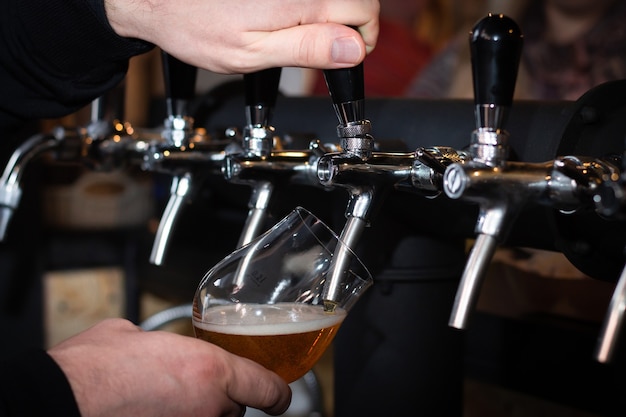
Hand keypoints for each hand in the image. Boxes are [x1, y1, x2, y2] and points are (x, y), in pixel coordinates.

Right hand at [48, 319, 290, 416]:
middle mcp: (208, 407)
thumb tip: (149, 342)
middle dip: (220, 399)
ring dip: (198, 413)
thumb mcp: (132, 335)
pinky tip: (154, 410)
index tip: (277, 396)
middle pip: (234, 408)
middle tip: (191, 389)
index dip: (277, 394)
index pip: (268, 389)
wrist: (61, 400)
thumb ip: (158, 341)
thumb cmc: (92, 368)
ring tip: (164, 402)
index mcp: (209, 370)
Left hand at [104, 0, 378, 72]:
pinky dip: (307, 4)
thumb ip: (308, 49)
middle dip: (349, 24)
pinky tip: (285, 14)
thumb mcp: (252, 54)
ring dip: (327, 11)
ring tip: (296, 29)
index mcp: (298, 2)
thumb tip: (354, 50)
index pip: (364, 11)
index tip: (345, 55)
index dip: (362, 39)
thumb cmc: (196, 26)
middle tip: (322, 46)